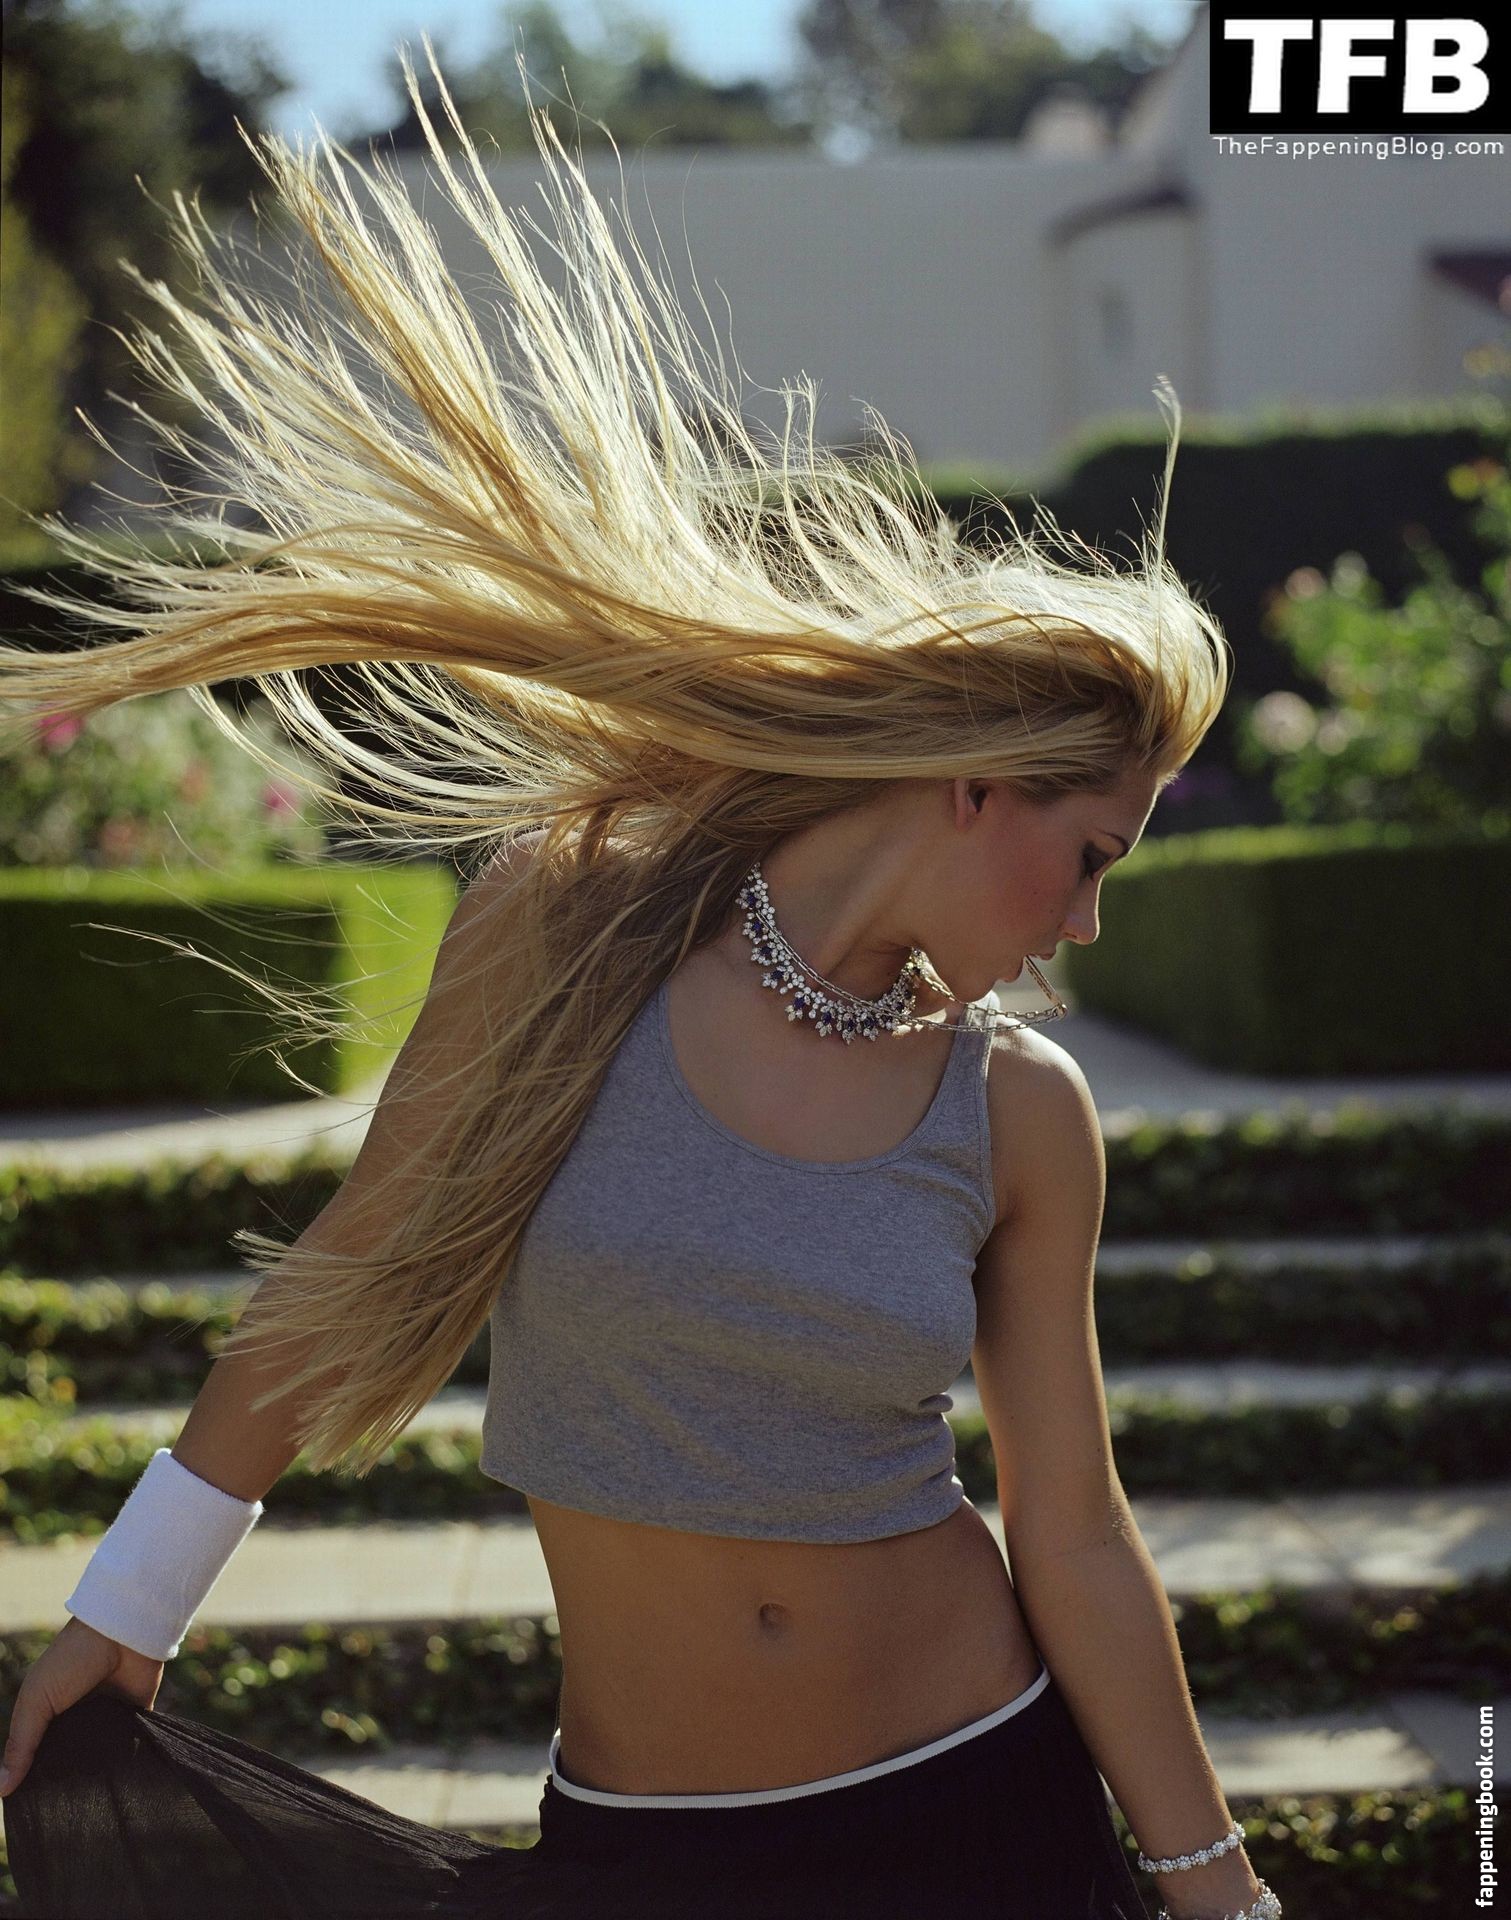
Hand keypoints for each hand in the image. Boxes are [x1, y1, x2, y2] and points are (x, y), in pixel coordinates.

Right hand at [0, 1616, 164, 1797]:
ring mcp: (107, 1720)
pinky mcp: (135, 1719)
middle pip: (68, 1761)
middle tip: (63, 1811)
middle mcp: (77, 1720)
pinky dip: (124, 1762)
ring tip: (90, 1804)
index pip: (38, 1756)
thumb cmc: (73, 1659)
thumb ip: (21, 1743)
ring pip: (98, 1760)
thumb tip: (2, 1789)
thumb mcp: (37, 1699)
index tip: (31, 1809)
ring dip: (95, 1775)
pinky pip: (128, 1749)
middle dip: (66, 1781)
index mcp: (50, 1714)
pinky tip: (119, 1784)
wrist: (123, 1631)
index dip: (33, 1780)